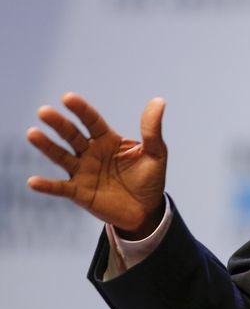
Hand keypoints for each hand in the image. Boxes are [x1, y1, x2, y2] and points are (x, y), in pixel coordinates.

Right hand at [27, 93, 167, 239]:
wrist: (147, 210)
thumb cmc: (149, 179)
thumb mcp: (156, 152)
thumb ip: (152, 130)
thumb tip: (158, 101)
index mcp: (108, 140)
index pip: (92, 121)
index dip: (81, 110)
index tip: (67, 98)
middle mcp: (91, 153)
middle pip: (72, 135)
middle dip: (59, 123)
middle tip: (44, 111)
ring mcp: (83, 173)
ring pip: (62, 156)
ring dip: (47, 146)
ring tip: (32, 133)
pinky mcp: (80, 193)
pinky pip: (61, 188)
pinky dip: (47, 185)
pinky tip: (33, 181)